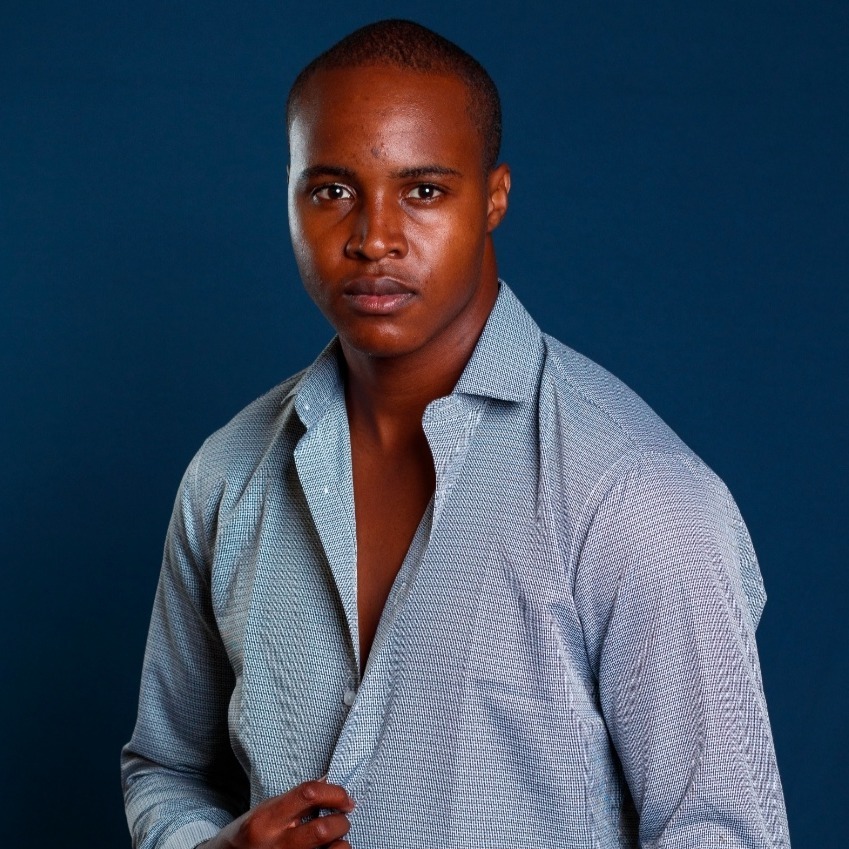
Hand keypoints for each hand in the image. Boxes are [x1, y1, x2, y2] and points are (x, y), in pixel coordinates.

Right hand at [199, 779, 354, 848]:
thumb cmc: (251, 833)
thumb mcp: (267, 808)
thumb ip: (298, 798)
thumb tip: (329, 782)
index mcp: (267, 819)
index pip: (308, 794)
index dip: (334, 793)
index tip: (344, 798)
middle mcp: (276, 844)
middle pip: (324, 829)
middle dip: (341, 821)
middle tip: (341, 818)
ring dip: (341, 843)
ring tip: (334, 839)